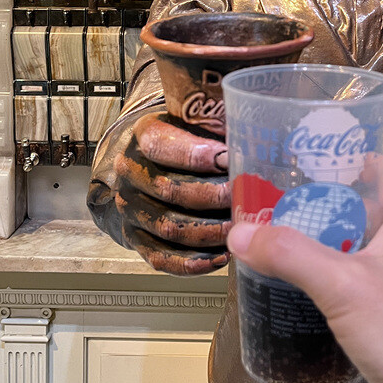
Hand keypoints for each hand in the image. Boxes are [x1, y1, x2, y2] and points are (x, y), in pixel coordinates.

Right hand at [114, 113, 230, 275]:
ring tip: (239, 229)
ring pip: (168, 227)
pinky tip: (220, 256)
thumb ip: (219, 120)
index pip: (160, 145)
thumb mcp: (201, 119)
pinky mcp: (137, 239)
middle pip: (168, 189)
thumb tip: (251, 133)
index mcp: (145, 134)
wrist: (157, 160)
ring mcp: (131, 207)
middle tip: (243, 199)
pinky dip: (193, 262)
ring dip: (208, 232)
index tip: (228, 159)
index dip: (195, 154)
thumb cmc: (191, 138)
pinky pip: (162, 258)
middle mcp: (132, 171)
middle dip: (212, 197)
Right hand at [228, 159, 382, 382]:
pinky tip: (300, 299)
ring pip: (361, 255)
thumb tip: (241, 233)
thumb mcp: (344, 285)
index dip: (354, 156)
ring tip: (279, 245)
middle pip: (367, 211)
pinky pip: (359, 294)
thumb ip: (292, 254)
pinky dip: (331, 290)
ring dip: (324, 249)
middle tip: (279, 203)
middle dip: (324, 206)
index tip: (311, 157)